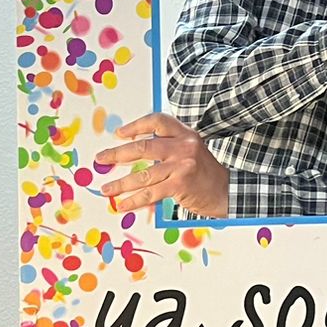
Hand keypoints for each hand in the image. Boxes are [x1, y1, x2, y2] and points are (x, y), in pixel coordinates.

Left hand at [96, 113, 230, 216]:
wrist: (225, 191)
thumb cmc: (204, 172)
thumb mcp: (190, 150)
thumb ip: (167, 146)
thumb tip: (132, 150)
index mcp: (185, 134)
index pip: (157, 121)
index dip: (136, 126)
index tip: (119, 134)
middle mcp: (184, 146)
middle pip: (144, 147)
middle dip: (117, 154)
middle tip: (101, 158)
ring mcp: (182, 165)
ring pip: (144, 175)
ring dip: (121, 183)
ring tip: (107, 189)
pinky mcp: (180, 184)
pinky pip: (151, 193)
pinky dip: (134, 200)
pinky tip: (123, 205)